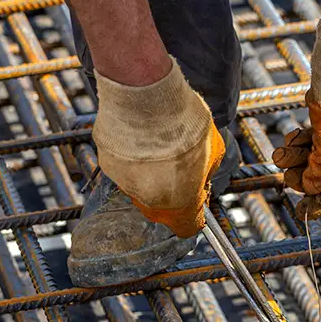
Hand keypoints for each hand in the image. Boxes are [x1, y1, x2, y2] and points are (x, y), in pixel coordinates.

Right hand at [92, 57, 223, 237]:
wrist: (145, 95)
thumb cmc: (182, 121)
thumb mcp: (213, 150)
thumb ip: (206, 173)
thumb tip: (203, 179)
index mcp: (179, 201)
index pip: (187, 226)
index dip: (194, 215)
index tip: (197, 200)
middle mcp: (149, 199)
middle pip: (161, 210)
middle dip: (172, 195)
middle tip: (181, 170)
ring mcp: (125, 182)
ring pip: (140, 188)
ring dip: (150, 175)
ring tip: (160, 147)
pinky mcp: (107, 163)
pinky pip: (123, 169)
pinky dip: (132, 159)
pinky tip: (142, 140)